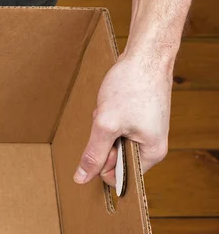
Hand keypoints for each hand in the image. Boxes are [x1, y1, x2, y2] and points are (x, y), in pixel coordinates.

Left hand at [73, 52, 171, 186]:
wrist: (146, 55)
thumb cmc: (132, 86)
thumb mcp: (106, 124)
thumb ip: (94, 154)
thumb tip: (81, 178)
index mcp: (151, 153)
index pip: (118, 176)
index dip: (103, 162)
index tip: (104, 140)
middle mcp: (151, 146)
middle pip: (113, 159)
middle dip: (103, 141)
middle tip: (108, 121)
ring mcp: (145, 132)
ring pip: (111, 142)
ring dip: (103, 128)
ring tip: (111, 110)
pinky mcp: (138, 120)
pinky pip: (114, 129)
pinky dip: (107, 118)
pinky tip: (111, 104)